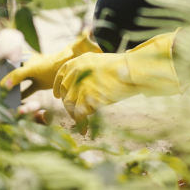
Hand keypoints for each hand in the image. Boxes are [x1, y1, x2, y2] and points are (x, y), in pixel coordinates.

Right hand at [0, 32, 100, 97]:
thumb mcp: (30, 69)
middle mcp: (24, 67)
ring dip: (13, 92)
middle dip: (5, 85)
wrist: (66, 68)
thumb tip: (3, 85)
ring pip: (19, 85)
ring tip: (4, 100)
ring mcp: (31, 76)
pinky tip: (16, 103)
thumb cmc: (47, 64)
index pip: (6, 67)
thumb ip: (16, 76)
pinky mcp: (37, 85)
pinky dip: (22, 97)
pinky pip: (27, 92)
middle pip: (12, 77)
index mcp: (21, 59)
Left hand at [53, 31, 181, 124]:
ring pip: (70, 103)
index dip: (58, 87)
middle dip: (68, 104)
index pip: (61, 75)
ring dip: (74, 114)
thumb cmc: (121, 68)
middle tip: (75, 113)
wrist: (131, 70)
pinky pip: (79, 113)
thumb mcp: (98, 63)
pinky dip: (80, 123)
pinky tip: (84, 128)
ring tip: (81, 122)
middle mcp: (75, 71)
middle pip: (65, 92)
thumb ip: (87, 73)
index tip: (58, 96)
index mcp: (78, 61)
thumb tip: (81, 88)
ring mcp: (80, 84)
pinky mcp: (87, 96)